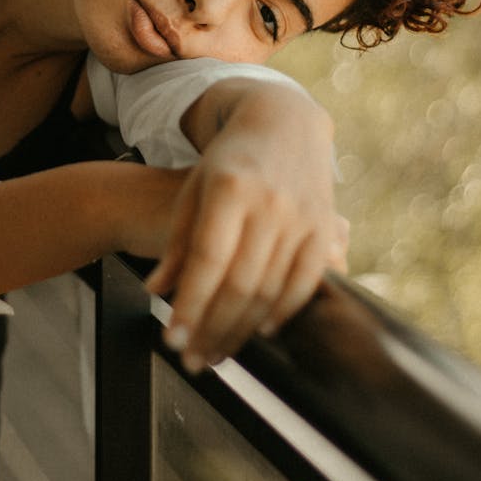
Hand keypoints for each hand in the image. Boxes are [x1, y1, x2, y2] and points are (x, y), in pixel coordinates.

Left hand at [144, 81, 339, 372]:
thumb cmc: (228, 160)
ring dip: (243, 330)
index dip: (190, 306)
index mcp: (230, 188)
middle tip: (192, 360)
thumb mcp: (194, 189)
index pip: (207, 262)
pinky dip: (284, 311)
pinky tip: (262, 331)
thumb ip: (178, 241)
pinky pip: (306, 281)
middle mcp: (269, 202)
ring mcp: (302, 214)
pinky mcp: (325, 226)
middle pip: (239, 284)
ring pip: (271, 290)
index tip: (172, 340)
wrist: (283, 120)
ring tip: (218, 353)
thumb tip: (156, 290)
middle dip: (213, 329)